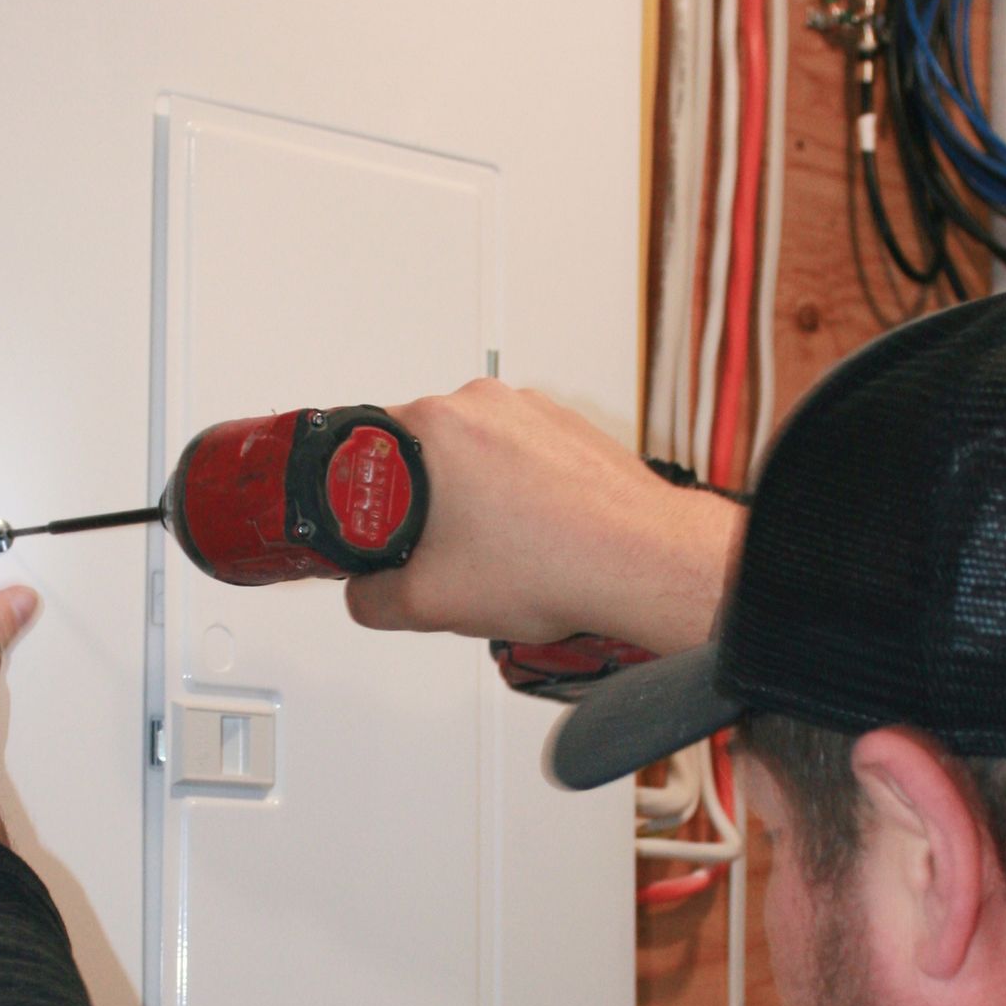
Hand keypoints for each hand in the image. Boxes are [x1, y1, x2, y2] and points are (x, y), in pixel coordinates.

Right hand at [345, 380, 743, 654]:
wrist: (642, 561)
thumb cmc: (555, 563)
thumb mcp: (428, 603)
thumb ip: (371, 599)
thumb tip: (365, 595)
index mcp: (435, 425)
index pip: (363, 449)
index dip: (362, 498)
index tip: (373, 526)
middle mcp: (483, 402)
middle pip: (422, 452)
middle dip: (424, 503)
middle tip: (442, 551)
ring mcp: (532, 411)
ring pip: (475, 455)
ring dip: (475, 498)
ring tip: (500, 550)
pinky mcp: (569, 428)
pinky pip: (523, 457)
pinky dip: (521, 493)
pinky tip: (535, 537)